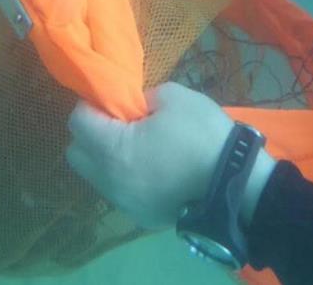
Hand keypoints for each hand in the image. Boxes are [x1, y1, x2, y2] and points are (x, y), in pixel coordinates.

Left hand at [66, 82, 274, 229]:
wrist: (236, 185)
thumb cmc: (202, 135)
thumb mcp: (175, 97)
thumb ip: (144, 97)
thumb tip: (134, 106)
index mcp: (113, 149)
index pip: (78, 121)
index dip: (92, 104)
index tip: (114, 99)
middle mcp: (110, 181)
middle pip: (76, 153)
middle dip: (90, 133)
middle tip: (119, 122)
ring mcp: (124, 203)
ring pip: (95, 176)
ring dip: (106, 158)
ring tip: (138, 146)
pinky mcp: (140, 216)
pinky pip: (119, 192)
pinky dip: (125, 178)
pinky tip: (152, 168)